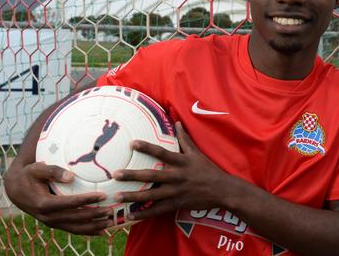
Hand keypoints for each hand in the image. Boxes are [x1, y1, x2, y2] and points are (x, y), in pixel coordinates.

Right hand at [4, 161, 112, 234]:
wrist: (15, 189)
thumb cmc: (28, 175)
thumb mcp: (37, 169)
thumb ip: (53, 171)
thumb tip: (71, 176)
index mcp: (42, 203)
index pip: (68, 203)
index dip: (85, 200)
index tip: (102, 195)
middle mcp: (47, 216)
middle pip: (74, 218)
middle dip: (93, 215)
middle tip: (110, 210)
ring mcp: (50, 222)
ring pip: (74, 228)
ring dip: (93, 227)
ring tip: (110, 223)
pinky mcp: (54, 224)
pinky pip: (72, 229)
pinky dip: (87, 231)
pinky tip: (101, 231)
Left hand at [113, 122, 234, 220]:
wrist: (222, 190)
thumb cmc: (208, 170)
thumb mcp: (197, 153)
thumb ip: (184, 138)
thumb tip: (176, 122)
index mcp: (181, 162)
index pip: (161, 153)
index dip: (146, 148)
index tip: (131, 143)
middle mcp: (176, 176)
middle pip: (151, 175)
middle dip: (132, 175)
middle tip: (115, 174)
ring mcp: (176, 192)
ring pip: (151, 195)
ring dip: (133, 196)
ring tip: (117, 196)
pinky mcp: (177, 204)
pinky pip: (158, 210)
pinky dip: (144, 213)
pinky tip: (130, 215)